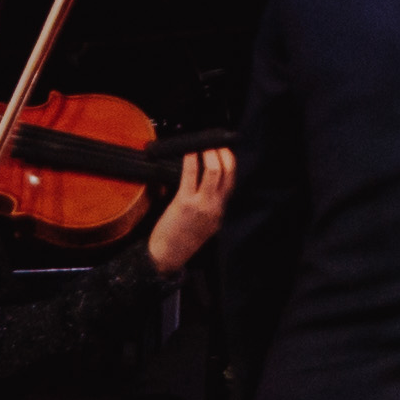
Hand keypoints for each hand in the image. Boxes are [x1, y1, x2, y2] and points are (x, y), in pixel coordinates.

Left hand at [143, 145, 236, 276]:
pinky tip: (189, 153)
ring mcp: (202, 204)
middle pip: (227, 174)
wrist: (168, 255)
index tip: (225, 151)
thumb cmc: (182, 239)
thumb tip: (204, 184)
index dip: (230, 163)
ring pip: (214, 172)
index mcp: (221, 211)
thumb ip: (209, 206)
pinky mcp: (185, 203)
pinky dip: (191, 161)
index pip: (232, 182)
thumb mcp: (205, 225)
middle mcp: (216, 206)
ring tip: (204, 145)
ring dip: (210, 154)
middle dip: (223, 154)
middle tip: (215, 144)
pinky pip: (191, 176)